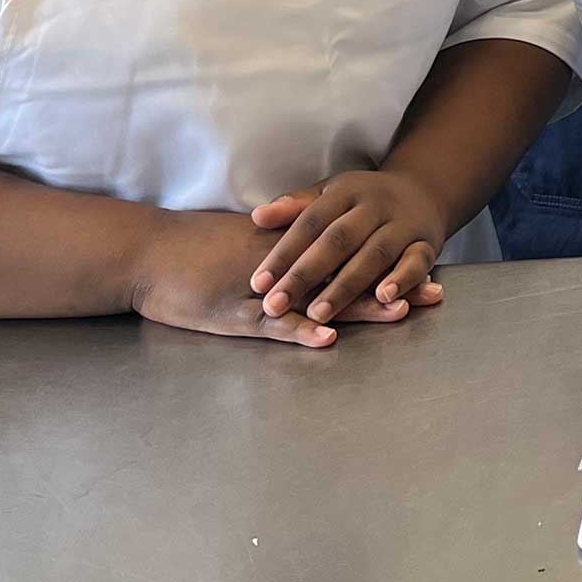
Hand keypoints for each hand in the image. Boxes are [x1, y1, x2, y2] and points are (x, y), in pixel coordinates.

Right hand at [132, 211, 430, 348]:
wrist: (145, 251)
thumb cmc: (193, 251)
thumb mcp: (247, 245)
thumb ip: (285, 250)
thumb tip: (317, 252)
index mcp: (293, 249)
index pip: (352, 253)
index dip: (388, 261)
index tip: (428, 265)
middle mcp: (286, 266)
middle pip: (349, 274)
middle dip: (391, 283)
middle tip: (435, 292)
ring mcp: (263, 292)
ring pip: (320, 298)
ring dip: (360, 305)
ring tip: (400, 311)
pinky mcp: (235, 314)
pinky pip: (274, 324)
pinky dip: (301, 329)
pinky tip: (328, 336)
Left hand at [249, 171, 451, 323]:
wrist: (425, 190)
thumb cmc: (364, 201)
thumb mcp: (331, 193)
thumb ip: (296, 207)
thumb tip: (258, 217)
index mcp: (347, 191)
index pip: (310, 222)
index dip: (284, 253)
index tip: (258, 283)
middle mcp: (376, 205)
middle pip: (338, 239)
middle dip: (306, 275)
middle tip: (276, 305)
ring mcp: (404, 224)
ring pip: (374, 254)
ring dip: (346, 285)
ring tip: (318, 314)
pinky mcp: (428, 243)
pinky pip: (417, 261)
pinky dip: (402, 278)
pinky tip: (383, 298)